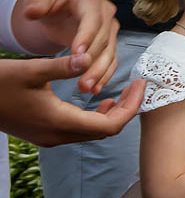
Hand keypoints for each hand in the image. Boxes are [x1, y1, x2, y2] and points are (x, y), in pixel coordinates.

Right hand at [0, 62, 141, 145]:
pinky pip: (79, 130)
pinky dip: (94, 117)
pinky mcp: (42, 134)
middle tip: (137, 86)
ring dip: (111, 114)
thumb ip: (62, 66)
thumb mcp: (30, 70)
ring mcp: (49, 138)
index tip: (141, 85)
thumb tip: (88, 58)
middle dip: (127, 109)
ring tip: (124, 91)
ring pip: (92, 132)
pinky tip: (98, 98)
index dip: (131, 107)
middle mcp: (57, 136)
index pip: (110, 125)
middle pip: (105, 131)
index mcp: (58, 122)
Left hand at [12, 0, 118, 93]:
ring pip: (109, 53)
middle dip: (92, 61)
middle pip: (103, 40)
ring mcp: (109, 28)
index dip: (86, 37)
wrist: (58, 5)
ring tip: (86, 88)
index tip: (77, 54)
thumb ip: (36, 5)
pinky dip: (104, 75)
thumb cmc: (50, 0)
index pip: (92, 19)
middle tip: (81, 79)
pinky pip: (110, 61)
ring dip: (99, 72)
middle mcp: (105, 13)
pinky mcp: (109, 42)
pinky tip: (95, 88)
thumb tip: (31, 12)